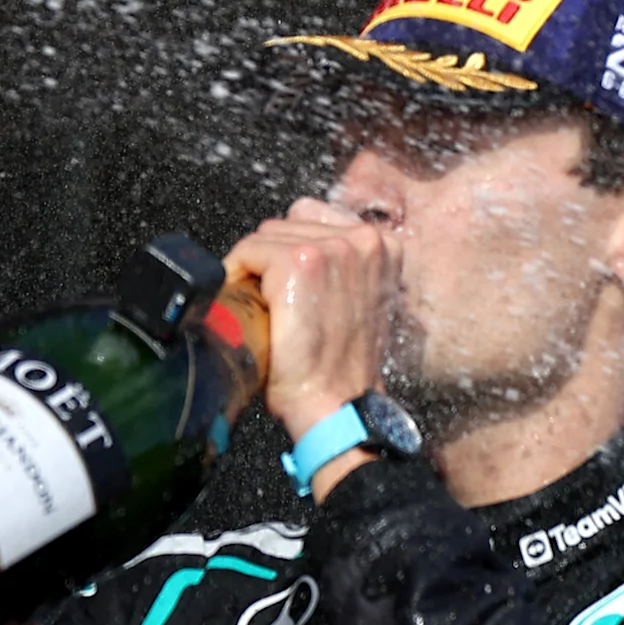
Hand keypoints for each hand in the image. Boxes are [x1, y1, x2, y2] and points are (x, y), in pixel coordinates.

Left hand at [224, 197, 392, 451]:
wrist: (339, 405)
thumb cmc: (345, 367)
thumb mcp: (360, 302)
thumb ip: (344, 269)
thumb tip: (303, 250)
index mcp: (385, 247)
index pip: (314, 220)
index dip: (291, 253)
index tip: (286, 287)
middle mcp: (365, 240)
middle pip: (287, 226)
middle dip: (272, 262)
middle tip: (273, 304)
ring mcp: (332, 248)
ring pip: (265, 237)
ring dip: (257, 272)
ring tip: (265, 308)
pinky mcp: (298, 262)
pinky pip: (248, 252)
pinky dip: (238, 278)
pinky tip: (254, 308)